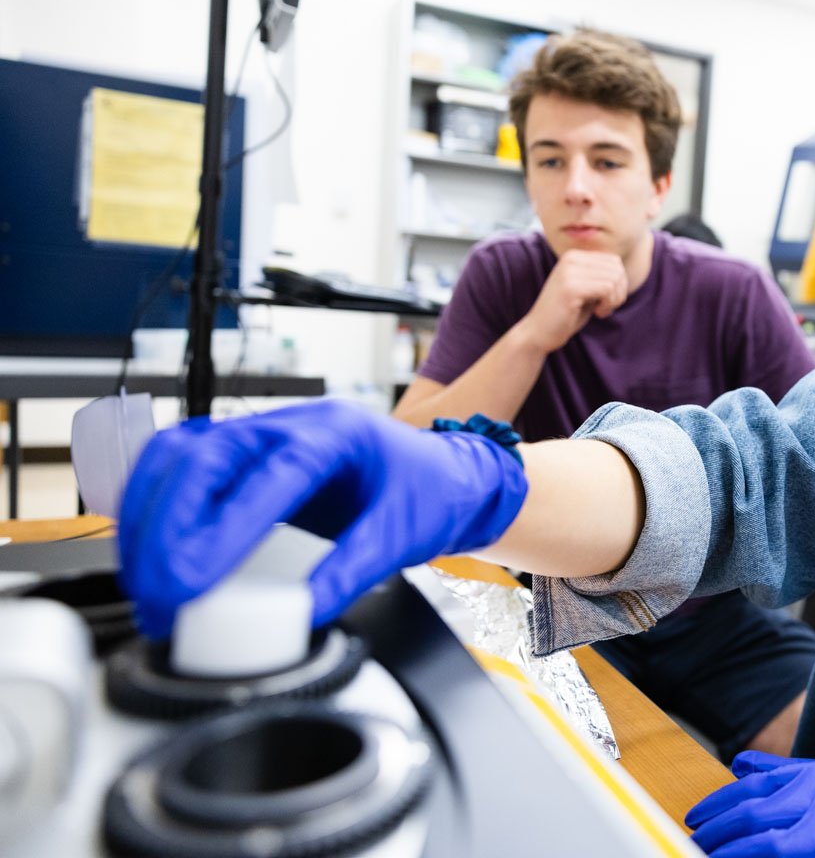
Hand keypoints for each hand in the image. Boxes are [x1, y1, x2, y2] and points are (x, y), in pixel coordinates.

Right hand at [117, 399, 527, 636]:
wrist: (446, 475)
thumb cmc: (430, 491)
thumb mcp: (402, 534)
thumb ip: (352, 570)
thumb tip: (303, 614)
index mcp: (336, 434)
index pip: (267, 475)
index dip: (223, 529)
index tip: (192, 581)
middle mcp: (290, 425)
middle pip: (204, 458)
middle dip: (166, 528)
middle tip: (160, 593)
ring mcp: (263, 435)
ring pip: (181, 457)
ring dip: (148, 517)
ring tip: (144, 582)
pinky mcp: (246, 458)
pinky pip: (183, 467)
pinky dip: (153, 503)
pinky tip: (144, 546)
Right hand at [518, 249, 627, 351]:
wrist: (539, 332)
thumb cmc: (566, 314)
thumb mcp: (585, 289)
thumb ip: (600, 277)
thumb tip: (622, 270)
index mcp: (573, 256)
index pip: (614, 260)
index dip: (619, 283)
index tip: (607, 299)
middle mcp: (571, 259)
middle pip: (616, 268)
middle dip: (619, 291)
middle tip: (607, 306)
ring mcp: (569, 272)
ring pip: (614, 278)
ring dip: (615, 299)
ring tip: (601, 310)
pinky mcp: (571, 288)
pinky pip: (607, 289)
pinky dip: (609, 304)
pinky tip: (598, 313)